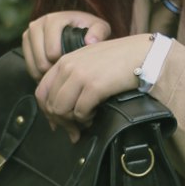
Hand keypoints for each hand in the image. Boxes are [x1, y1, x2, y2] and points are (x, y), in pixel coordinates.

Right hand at [21, 11, 110, 79]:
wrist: (77, 27)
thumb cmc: (89, 29)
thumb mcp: (99, 28)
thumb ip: (98, 32)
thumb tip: (90, 42)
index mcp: (54, 19)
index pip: (51, 49)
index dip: (61, 62)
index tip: (71, 66)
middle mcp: (38, 24)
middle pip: (41, 58)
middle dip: (54, 70)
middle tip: (66, 75)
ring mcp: (30, 32)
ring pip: (33, 63)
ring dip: (45, 73)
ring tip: (59, 75)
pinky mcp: (25, 41)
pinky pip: (28, 64)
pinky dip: (38, 73)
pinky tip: (50, 75)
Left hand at [35, 34, 152, 141]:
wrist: (143, 55)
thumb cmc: (120, 61)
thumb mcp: (90, 64)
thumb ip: (72, 81)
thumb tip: (58, 113)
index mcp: (64, 60)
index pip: (41, 91)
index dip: (48, 112)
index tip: (59, 123)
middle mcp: (68, 66)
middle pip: (50, 104)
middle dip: (62, 122)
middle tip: (75, 130)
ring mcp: (80, 75)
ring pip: (61, 110)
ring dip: (74, 120)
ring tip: (88, 119)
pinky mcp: (94, 86)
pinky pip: (80, 112)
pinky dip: (87, 119)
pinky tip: (96, 114)